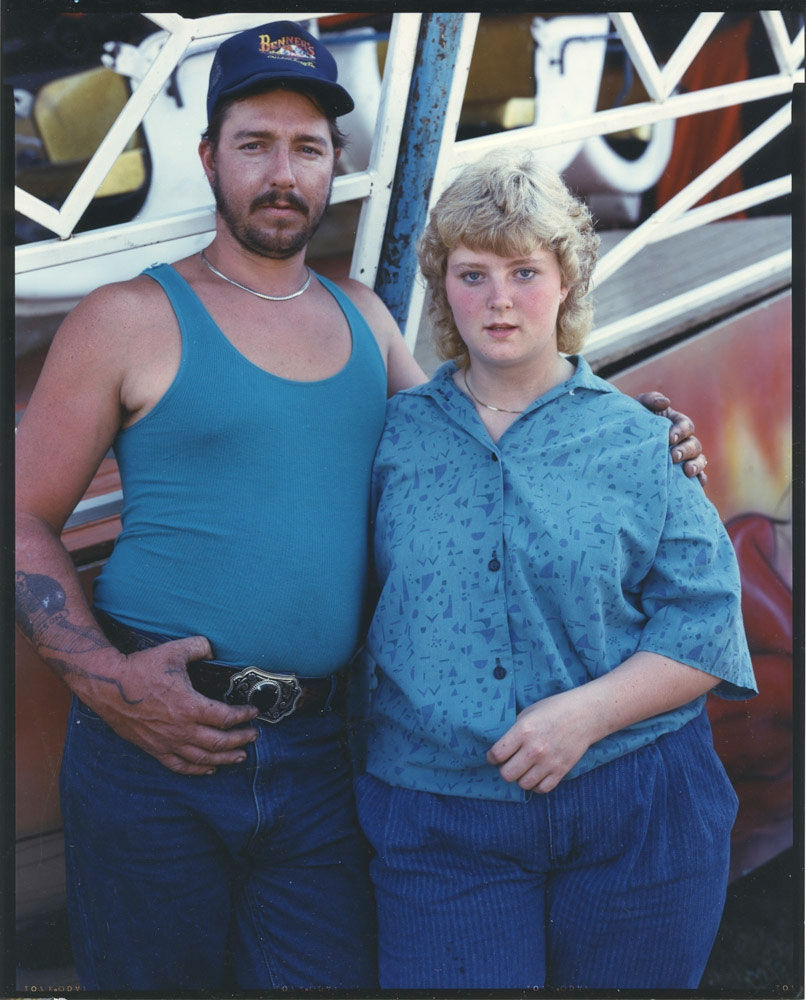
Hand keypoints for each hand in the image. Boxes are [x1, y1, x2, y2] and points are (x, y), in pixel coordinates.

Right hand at [79, 637, 258, 774]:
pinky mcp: (154, 748)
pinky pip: (179, 766)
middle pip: (219, 742)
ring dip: (225, 759)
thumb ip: (199, 647)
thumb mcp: (174, 651)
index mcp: (190, 706)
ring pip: (203, 758)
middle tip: (253, 736)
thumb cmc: (141, 668)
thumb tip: (212, 648)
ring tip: (240, 756)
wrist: (108, 687)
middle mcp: (182, 729)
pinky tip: (209, 769)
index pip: (226, 717)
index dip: (244, 716)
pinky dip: (197, 770)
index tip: (254, 712)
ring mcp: (168, 742)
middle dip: (240, 739)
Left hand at [486, 690, 592, 793]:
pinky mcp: (561, 770)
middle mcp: (535, 749)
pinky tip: (536, 774)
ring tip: (524, 768)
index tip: (494, 756)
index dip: (492, 757)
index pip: (497, 754)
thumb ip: (514, 729)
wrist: (584, 714)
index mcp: (523, 730)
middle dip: (504, 769)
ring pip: (523, 784)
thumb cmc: (554, 709)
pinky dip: (536, 785)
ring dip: (520, 778)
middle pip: (507, 774)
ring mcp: (549, 762)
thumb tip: (501, 745)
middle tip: (509, 763)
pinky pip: (542, 789)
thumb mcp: (529, 712)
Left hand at [636, 391, 707, 484]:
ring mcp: (685, 458)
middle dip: (685, 450)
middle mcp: (684, 441)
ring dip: (696, 465)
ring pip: (699, 460)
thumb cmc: (632, 423)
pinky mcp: (682, 473)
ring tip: (687, 472)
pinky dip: (700, 480)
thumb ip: (650, 400)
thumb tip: (665, 403)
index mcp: (677, 424)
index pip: (686, 425)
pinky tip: (695, 484)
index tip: (669, 438)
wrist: (620, 442)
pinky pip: (698, 478)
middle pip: (694, 445)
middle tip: (673, 456)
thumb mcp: (638, 407)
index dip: (681, 431)